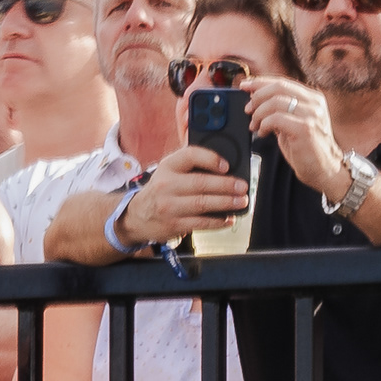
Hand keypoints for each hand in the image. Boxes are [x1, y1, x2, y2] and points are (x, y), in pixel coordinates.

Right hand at [114, 145, 251, 246]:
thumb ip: (192, 162)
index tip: (227, 166)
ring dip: (226, 203)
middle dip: (227, 185)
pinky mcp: (173, 224)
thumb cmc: (161, 190)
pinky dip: (217, 222)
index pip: (190, 156)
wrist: (137, 217)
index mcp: (168, 167)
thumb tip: (225, 162)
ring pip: (203, 204)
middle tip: (243, 187)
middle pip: (201, 183)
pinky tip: (228, 218)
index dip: (211, 159)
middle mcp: (166, 185)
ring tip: (241, 201)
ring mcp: (169, 206)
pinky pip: (200, 223)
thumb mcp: (169, 170)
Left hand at [241, 77, 348, 197]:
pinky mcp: (305, 128)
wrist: (323, 168)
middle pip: (278, 87)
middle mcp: (314, 103)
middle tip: (247, 110)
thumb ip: (279, 110)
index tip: (244, 86)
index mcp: (312, 98)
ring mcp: (312, 115)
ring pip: (275, 102)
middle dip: (257, 97)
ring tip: (254, 126)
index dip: (260, 82)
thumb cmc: (305, 148)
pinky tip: (262, 133)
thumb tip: (255, 101)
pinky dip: (264, 125)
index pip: (283, 82)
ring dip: (259, 114)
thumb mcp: (291, 123)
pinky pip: (276, 119)